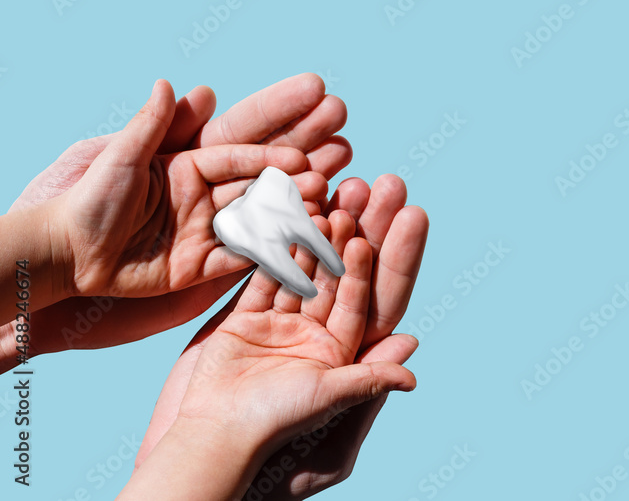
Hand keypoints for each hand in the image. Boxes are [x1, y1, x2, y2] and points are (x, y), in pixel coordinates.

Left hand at [1, 74, 350, 361]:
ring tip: (331, 202)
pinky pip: (240, 261)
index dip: (274, 150)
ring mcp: (205, 232)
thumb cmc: (85, 200)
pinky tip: (304, 246)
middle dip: (300, 170)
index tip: (307, 150)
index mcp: (188, 165)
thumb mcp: (117, 158)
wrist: (64, 255)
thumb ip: (150, 126)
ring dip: (294, 210)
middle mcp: (203, 197)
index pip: (241, 153)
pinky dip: (271, 254)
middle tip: (340, 157)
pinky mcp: (199, 268)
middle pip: (260, 181)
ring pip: (259, 219)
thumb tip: (173, 84)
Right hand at [137, 174, 428, 499]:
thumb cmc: (276, 423)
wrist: (214, 433)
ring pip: (299, 272)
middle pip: (335, 276)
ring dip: (310, 237)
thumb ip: (368, 382)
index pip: (363, 300)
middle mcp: (312, 334)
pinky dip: (270, 250)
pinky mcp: (244, 320)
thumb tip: (413, 374)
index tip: (370, 235)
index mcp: (339, 352)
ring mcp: (278, 325)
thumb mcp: (328, 398)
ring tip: (320, 199)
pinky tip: (280, 216)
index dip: (368, 266)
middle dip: (346, 237)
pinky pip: (261, 278)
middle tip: (358, 195)